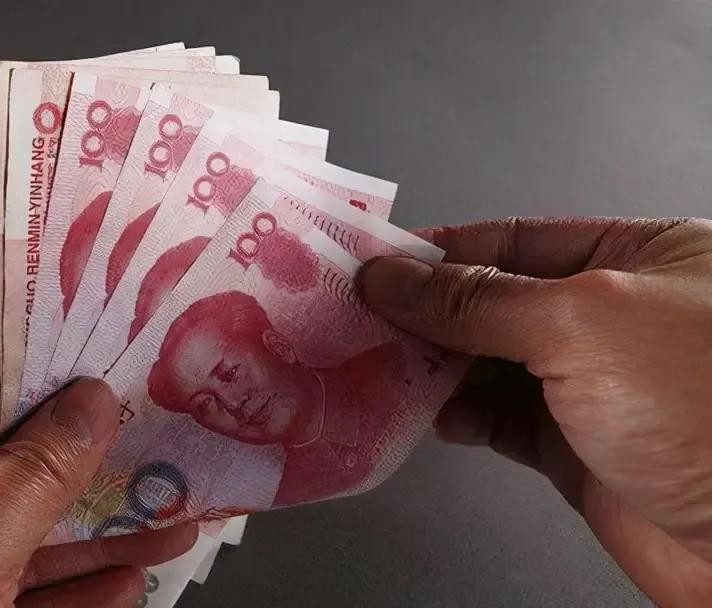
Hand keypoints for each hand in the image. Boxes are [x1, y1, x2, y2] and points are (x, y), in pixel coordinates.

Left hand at [0, 379, 196, 607]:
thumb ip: (24, 484)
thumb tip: (83, 408)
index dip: (25, 406)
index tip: (91, 386)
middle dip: (83, 484)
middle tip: (152, 452)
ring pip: (20, 563)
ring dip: (99, 546)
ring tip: (168, 520)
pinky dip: (80, 600)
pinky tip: (125, 582)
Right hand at [360, 217, 711, 605]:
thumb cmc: (709, 413)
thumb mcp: (582, 325)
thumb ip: (478, 300)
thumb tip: (395, 278)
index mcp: (640, 258)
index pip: (514, 240)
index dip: (439, 250)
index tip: (374, 263)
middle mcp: (614, 317)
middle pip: (493, 300)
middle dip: (427, 310)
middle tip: (364, 318)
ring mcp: (593, 384)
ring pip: (486, 361)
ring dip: (433, 365)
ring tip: (386, 367)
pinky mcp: (574, 446)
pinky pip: (495, 418)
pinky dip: (456, 415)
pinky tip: (432, 414)